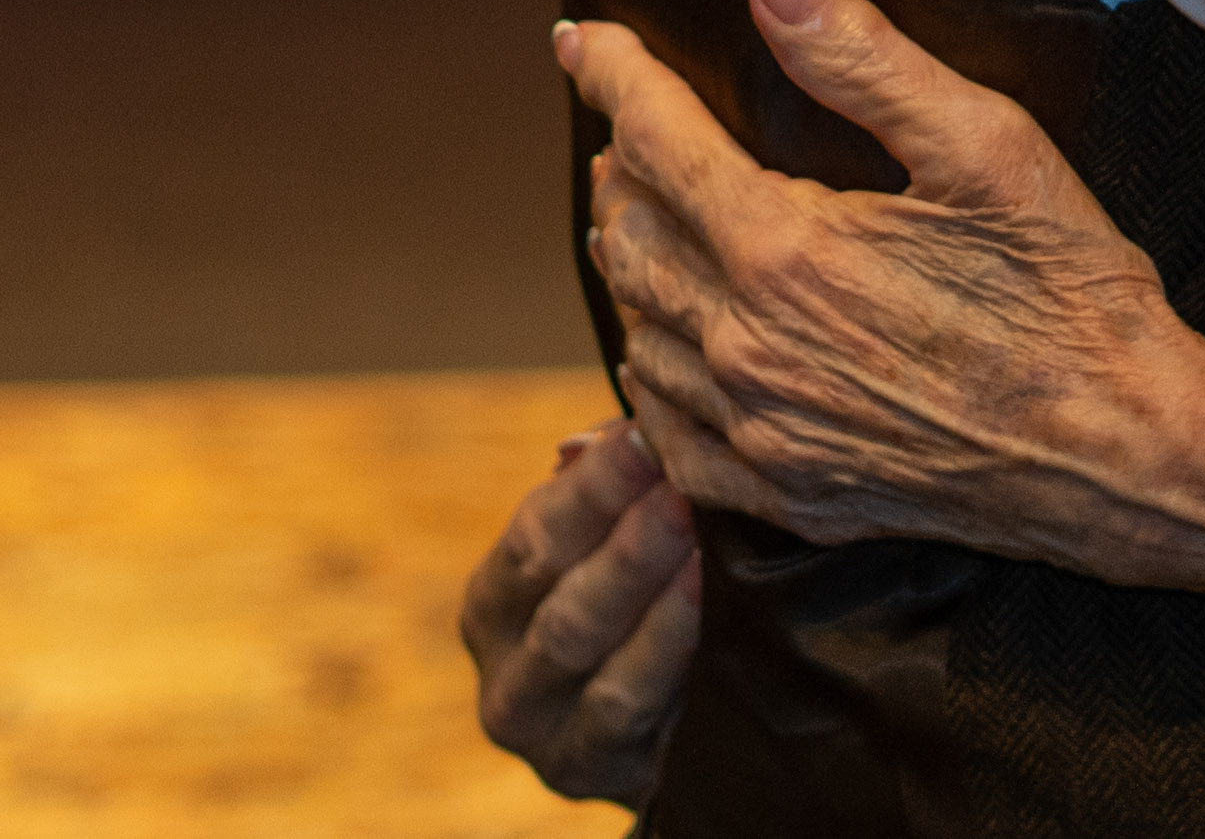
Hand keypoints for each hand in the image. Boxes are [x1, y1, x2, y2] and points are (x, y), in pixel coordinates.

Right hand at [457, 421, 700, 807]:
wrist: (661, 743)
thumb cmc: (634, 613)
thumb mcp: (609, 552)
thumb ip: (609, 492)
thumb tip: (604, 435)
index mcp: (494, 604)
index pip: (535, 533)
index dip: (595, 482)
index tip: (650, 429)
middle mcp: (506, 677)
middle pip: (559, 595)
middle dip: (624, 532)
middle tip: (683, 479)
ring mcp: (547, 738)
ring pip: (585, 652)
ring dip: (645, 585)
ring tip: (699, 534)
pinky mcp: (595, 775)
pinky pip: (623, 708)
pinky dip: (664, 651)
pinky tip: (709, 603)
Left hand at [561, 0, 1204, 625]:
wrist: (1126, 455)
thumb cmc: (1071, 293)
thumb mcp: (987, 145)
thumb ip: (864, 56)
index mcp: (782, 250)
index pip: (654, 139)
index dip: (611, 76)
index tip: (580, 40)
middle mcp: (747, 347)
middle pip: (629, 236)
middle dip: (619, 167)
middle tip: (625, 127)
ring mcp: (760, 432)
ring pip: (639, 332)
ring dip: (629, 263)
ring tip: (637, 218)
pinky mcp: (787, 494)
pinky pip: (669, 433)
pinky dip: (651, 374)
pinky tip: (668, 348)